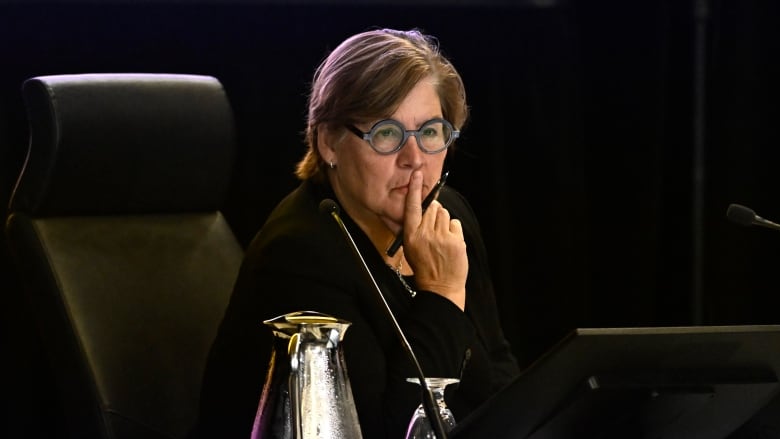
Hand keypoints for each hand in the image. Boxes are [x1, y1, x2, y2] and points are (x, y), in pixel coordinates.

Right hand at [403, 171, 467, 309]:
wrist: (440, 287)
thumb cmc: (424, 267)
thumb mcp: (411, 248)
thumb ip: (416, 228)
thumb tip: (425, 208)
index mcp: (411, 236)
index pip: (412, 207)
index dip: (415, 189)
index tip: (417, 174)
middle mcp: (425, 234)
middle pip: (432, 208)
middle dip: (434, 211)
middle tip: (434, 226)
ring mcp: (442, 237)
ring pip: (444, 214)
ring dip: (443, 221)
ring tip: (441, 237)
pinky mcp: (456, 241)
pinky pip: (455, 223)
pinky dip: (453, 230)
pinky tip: (450, 242)